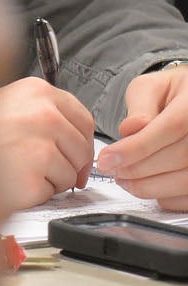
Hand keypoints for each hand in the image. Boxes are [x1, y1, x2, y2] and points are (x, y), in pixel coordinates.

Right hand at [0, 77, 94, 211]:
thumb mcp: (7, 105)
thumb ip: (40, 112)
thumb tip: (73, 138)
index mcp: (35, 90)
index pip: (84, 118)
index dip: (81, 141)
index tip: (73, 154)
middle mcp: (41, 112)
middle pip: (82, 148)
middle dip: (66, 164)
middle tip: (37, 166)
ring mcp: (39, 142)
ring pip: (71, 172)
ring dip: (50, 179)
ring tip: (18, 169)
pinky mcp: (34, 172)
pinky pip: (53, 191)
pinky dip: (36, 193)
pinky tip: (13, 180)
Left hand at [98, 64, 187, 208]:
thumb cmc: (173, 95)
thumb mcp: (151, 88)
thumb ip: (140, 107)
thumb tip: (130, 130)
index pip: (171, 128)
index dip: (136, 147)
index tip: (107, 159)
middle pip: (178, 158)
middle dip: (136, 168)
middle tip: (110, 168)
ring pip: (185, 182)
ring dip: (149, 186)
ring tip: (124, 179)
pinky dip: (166, 196)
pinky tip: (148, 184)